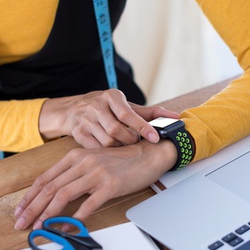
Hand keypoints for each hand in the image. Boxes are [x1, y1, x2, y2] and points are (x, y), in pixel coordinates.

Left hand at [13, 140, 177, 229]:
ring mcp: (96, 173)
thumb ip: (74, 174)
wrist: (148, 155)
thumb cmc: (121, 161)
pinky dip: (75, 218)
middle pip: (50, 188)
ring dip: (48, 214)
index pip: (45, 178)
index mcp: (75, 157)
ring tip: (39, 227)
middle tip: (22, 223)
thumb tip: (55, 195)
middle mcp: (82, 163)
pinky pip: (88, 204)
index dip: (29, 196)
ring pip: (63, 195)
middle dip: (32, 208)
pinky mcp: (110, 185)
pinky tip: (67, 227)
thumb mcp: (93, 162)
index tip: (20, 210)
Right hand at [39, 89, 178, 148]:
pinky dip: (107, 153)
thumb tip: (175, 117)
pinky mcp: (78, 133)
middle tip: (137, 143)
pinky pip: (96, 149)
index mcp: (111, 96)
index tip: (155, 138)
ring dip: (120, 148)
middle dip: (130, 140)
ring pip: (107, 142)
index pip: (128, 114)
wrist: (73, 109)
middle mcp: (96, 106)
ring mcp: (85, 120)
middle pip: (117, 130)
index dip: (143, 127)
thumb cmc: (107, 108)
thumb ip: (150, 113)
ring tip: (125, 147)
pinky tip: (112, 152)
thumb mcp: (126, 106)